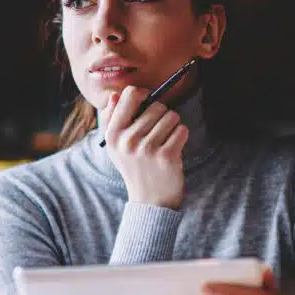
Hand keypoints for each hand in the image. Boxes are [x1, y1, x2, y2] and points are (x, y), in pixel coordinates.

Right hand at [100, 86, 188, 208]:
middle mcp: (128, 140)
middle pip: (156, 106)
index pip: (129, 95)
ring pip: (172, 116)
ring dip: (173, 126)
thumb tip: (115, 95)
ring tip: (165, 141)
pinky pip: (182, 130)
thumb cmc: (134, 166)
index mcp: (113, 134)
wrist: (149, 200)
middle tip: (158, 132)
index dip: (143, 94)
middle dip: (162, 115)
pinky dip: (181, 137)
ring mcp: (148, 149)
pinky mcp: (167, 156)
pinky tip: (173, 149)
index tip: (148, 103)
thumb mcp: (116, 145)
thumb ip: (113, 118)